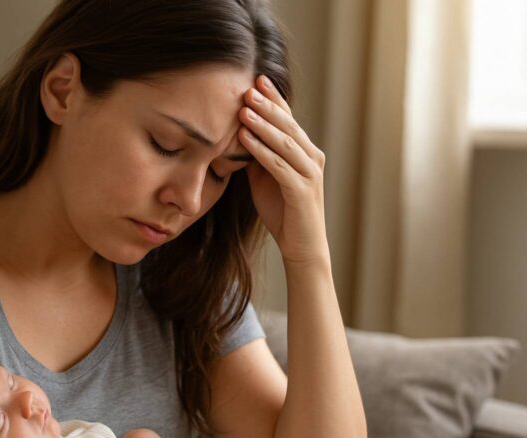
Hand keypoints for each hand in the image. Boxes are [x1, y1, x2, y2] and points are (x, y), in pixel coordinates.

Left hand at [238, 75, 328, 266]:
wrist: (301, 245)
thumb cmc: (283, 211)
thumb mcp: (265, 177)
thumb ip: (257, 156)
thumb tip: (237, 135)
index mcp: (304, 151)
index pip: (288, 119)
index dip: (273, 99)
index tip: (256, 79)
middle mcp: (312, 157)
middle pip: (287, 125)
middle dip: (267, 105)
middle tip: (247, 86)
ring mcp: (309, 173)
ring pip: (284, 141)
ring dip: (263, 123)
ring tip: (243, 108)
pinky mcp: (302, 190)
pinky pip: (279, 165)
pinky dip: (261, 150)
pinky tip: (244, 138)